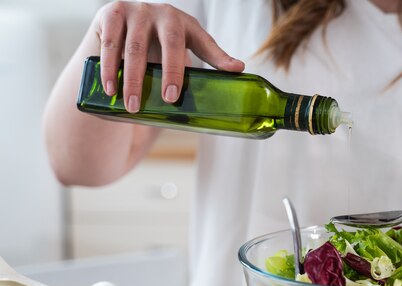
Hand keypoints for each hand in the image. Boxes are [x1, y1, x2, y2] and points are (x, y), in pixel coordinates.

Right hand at [94, 1, 244, 112]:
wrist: (121, 25)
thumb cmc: (160, 43)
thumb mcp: (186, 48)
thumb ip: (210, 61)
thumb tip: (240, 70)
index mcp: (186, 24)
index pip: (203, 42)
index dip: (215, 59)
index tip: (219, 77)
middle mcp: (162, 13)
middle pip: (169, 44)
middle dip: (170, 73)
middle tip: (169, 99)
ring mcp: (136, 11)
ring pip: (134, 48)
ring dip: (132, 79)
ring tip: (131, 105)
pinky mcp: (111, 14)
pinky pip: (110, 44)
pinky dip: (109, 68)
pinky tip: (110, 88)